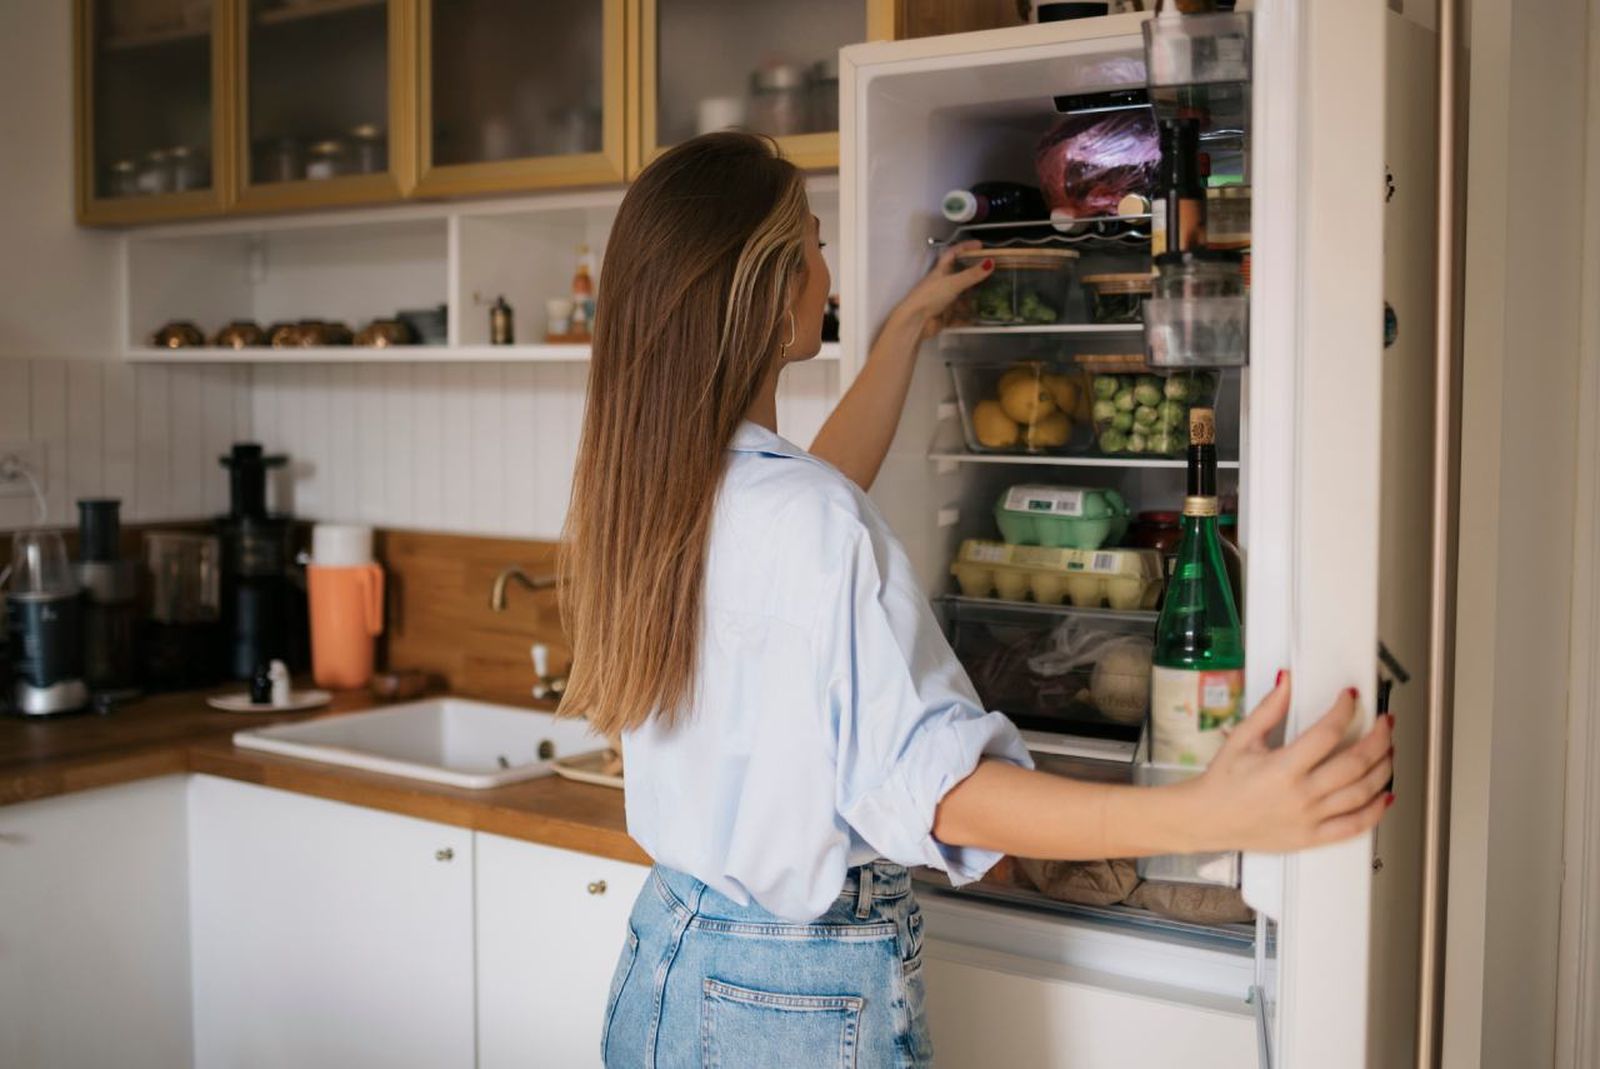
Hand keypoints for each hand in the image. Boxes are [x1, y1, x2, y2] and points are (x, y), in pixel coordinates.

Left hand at [890, 239, 994, 339]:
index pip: (952, 254)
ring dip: (973, 298)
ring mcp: (943, 301)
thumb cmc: (929, 297)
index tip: (979, 245)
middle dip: (974, 276)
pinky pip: (960, 316)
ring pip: (962, 297)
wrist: (915, 322)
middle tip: (992, 274)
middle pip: (960, 277)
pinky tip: (981, 317)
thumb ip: (972, 274)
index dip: (965, 247)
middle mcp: (941, 284)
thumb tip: (990, 262)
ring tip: (991, 297)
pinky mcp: (944, 316)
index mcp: (940, 271)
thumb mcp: (953, 283)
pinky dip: (969, 317)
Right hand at [1185, 672, 1394, 853]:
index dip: (1345, 711)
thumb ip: (1269, 709)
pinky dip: (1376, 811)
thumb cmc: (1222, 783)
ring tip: (1389, 752)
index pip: (1328, 733)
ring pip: (1362, 793)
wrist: (1207, 820)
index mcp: (1282, 768)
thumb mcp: (1242, 739)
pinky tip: (1384, 796)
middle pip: (1355, 763)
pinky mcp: (1312, 837)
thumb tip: (1286, 682)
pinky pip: (1355, 826)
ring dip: (1383, 769)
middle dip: (1378, 738)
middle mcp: (1300, 795)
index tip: (1350, 699)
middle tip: (1384, 724)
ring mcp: (1309, 819)